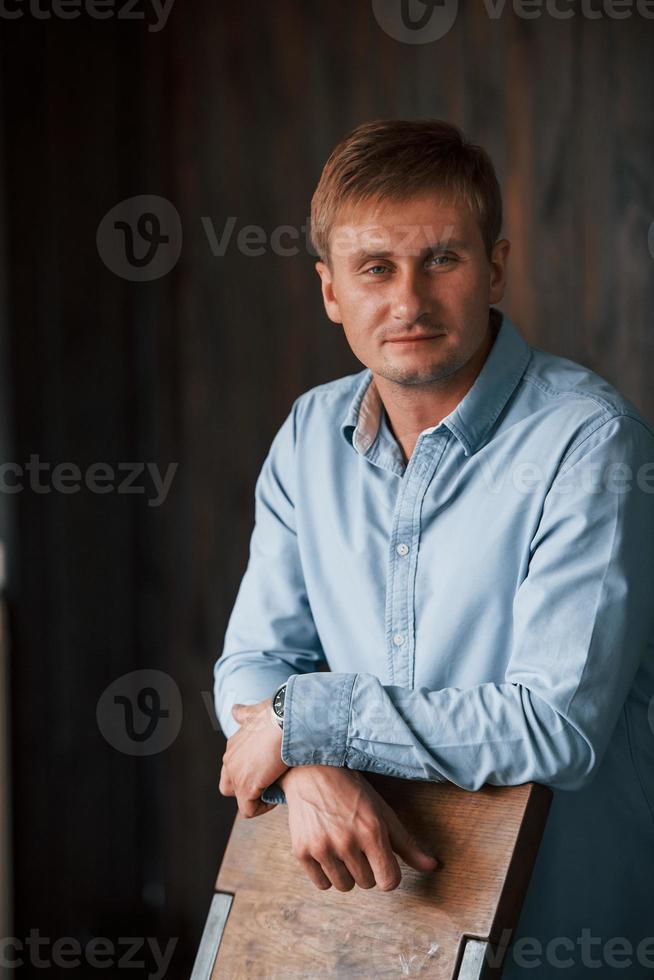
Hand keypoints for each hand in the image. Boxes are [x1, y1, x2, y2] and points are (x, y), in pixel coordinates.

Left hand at [219, 698, 288, 817]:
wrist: (287, 722)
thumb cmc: (278, 714)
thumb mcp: (257, 711)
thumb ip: (245, 714)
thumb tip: (235, 710)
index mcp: (233, 745)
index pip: (232, 768)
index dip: (250, 773)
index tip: (269, 770)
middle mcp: (230, 760)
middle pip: (231, 786)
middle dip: (249, 789)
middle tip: (270, 782)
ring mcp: (236, 774)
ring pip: (242, 799)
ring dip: (259, 798)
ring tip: (276, 790)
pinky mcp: (245, 788)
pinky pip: (249, 810)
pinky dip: (263, 808)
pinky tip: (277, 797)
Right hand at [278, 765, 439, 891]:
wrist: (311, 771)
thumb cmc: (353, 792)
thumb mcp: (383, 812)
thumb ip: (407, 844)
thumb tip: (433, 866)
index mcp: (371, 831)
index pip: (389, 881)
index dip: (389, 874)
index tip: (383, 862)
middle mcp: (346, 842)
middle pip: (367, 884)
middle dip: (366, 867)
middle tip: (358, 842)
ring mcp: (322, 847)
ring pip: (344, 886)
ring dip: (346, 872)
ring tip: (341, 846)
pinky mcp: (301, 852)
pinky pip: (322, 884)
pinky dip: (326, 873)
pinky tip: (326, 849)